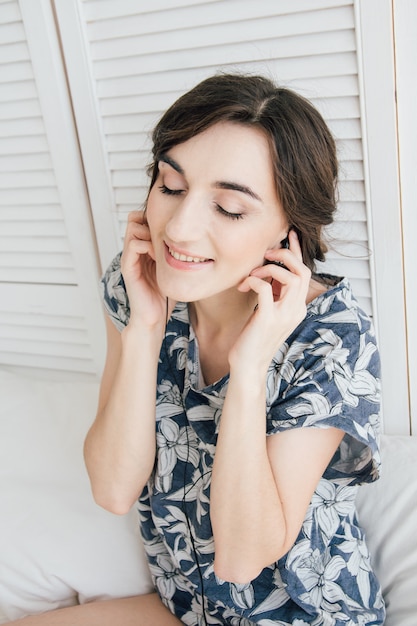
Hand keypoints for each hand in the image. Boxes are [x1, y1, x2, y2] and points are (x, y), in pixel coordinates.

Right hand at [121, 211, 172, 328]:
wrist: (154, 317)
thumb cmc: (165, 296)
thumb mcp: (174, 269)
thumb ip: (177, 254)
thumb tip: (196, 241)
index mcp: (144, 250)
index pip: (142, 220)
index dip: (155, 220)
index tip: (171, 232)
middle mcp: (134, 252)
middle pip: (135, 219)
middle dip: (151, 222)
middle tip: (166, 237)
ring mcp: (130, 259)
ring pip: (133, 227)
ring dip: (149, 232)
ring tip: (162, 247)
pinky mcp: (128, 268)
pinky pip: (133, 245)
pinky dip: (146, 245)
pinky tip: (157, 257)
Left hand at [230, 230, 310, 373]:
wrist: (248, 365)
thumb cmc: (253, 338)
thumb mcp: (267, 312)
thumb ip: (273, 294)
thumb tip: (267, 271)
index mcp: (297, 307)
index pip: (304, 273)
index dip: (297, 251)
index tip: (288, 234)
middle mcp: (296, 310)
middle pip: (303, 271)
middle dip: (285, 256)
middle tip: (266, 254)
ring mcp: (284, 315)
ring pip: (291, 277)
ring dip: (269, 269)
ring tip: (252, 275)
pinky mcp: (268, 319)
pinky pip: (265, 289)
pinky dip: (255, 281)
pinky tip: (243, 285)